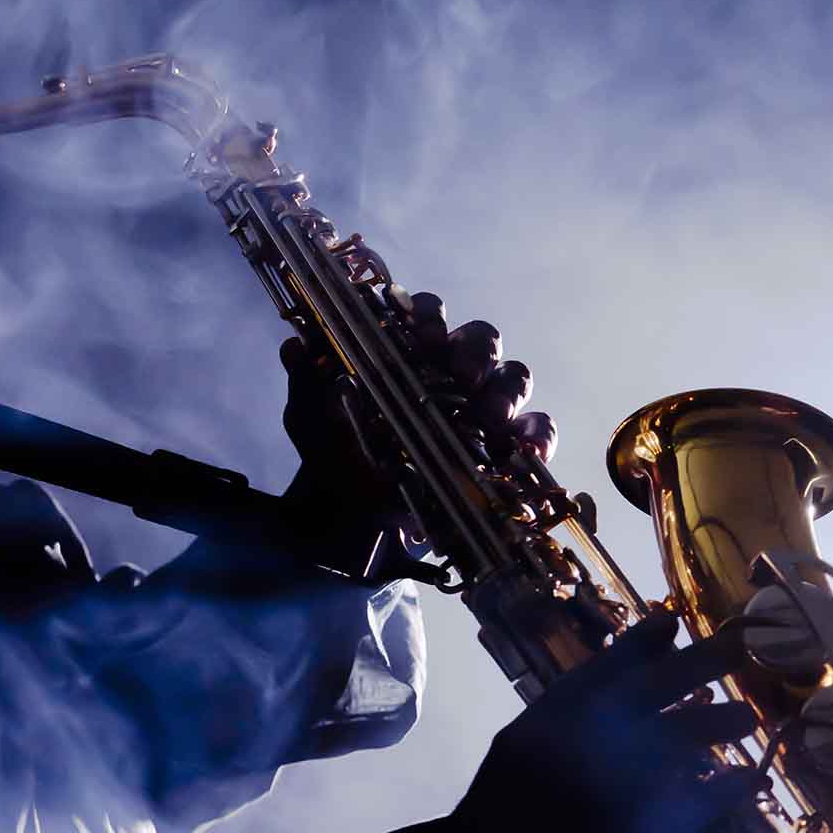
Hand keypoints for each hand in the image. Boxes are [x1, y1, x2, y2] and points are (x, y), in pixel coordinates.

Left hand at [279, 294, 557, 553]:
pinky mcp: (502, 449)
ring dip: (507, 390)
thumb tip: (294, 347)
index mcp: (408, 353)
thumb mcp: (310, 419)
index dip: (431, 316)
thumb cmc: (334, 456)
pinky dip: (538, 435)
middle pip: (482, 339)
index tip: (421, 336)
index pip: (429, 314)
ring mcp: (480, 409)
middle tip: (463, 375)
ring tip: (491, 417)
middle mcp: (450, 373)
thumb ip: (305, 381)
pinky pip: (536, 430)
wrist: (349, 519)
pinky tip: (527, 451)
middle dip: (477, 350)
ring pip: (514, 377)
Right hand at [448, 610, 759, 832]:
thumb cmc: (504, 813)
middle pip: (649, 690)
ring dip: (715, 724)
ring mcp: (604, 788)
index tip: (673, 618)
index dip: (641, 642)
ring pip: (677, 741)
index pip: (603, 669)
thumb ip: (568, 713)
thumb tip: (622, 681)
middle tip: (739, 646)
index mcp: (547, 720)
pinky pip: (691, 806)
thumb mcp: (525, 746)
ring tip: (747, 718)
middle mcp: (577, 744)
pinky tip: (745, 780)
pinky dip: (722, 791)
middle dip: (698, 664)